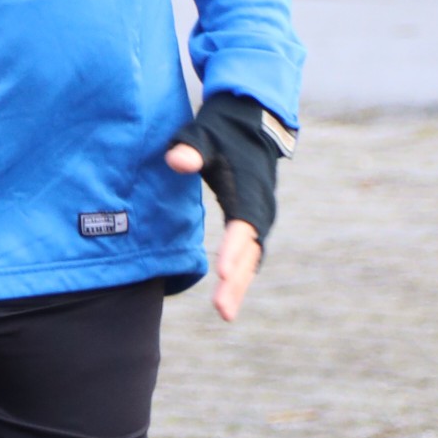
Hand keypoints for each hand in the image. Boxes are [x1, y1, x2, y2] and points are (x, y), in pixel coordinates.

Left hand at [163, 137, 262, 320]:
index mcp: (248, 189)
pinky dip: (242, 276)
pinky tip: (230, 297)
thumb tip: (176, 161)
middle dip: (237, 281)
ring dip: (240, 285)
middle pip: (250, 251)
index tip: (222, 272)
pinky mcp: (254, 221)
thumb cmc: (221, 131)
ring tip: (224, 313)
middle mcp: (260, 207)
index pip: (242, 224)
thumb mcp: (203, 134)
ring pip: (253, 258)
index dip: (233, 249)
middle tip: (221, 310)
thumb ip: (190, 148)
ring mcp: (260, 215)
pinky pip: (250, 255)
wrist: (251, 123)